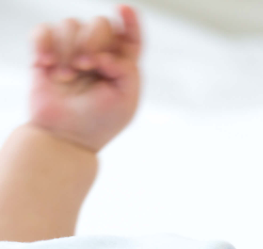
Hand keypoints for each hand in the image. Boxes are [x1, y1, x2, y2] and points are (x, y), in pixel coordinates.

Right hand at [29, 5, 141, 152]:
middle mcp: (99, 53)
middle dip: (93, 40)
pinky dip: (44, 44)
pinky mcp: (46, 53)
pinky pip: (44, 30)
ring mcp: (71, 51)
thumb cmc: (100, 121)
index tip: (124, 8)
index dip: (130, 19)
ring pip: (71, 23)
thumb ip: (126, 69)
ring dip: (68, 49)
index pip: (130, 35)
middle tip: (86, 66)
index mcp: (123, 63)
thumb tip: (102, 54)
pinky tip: (46, 65)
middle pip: (100, 23)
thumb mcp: (127, 99)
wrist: (65, 135)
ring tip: (66, 77)